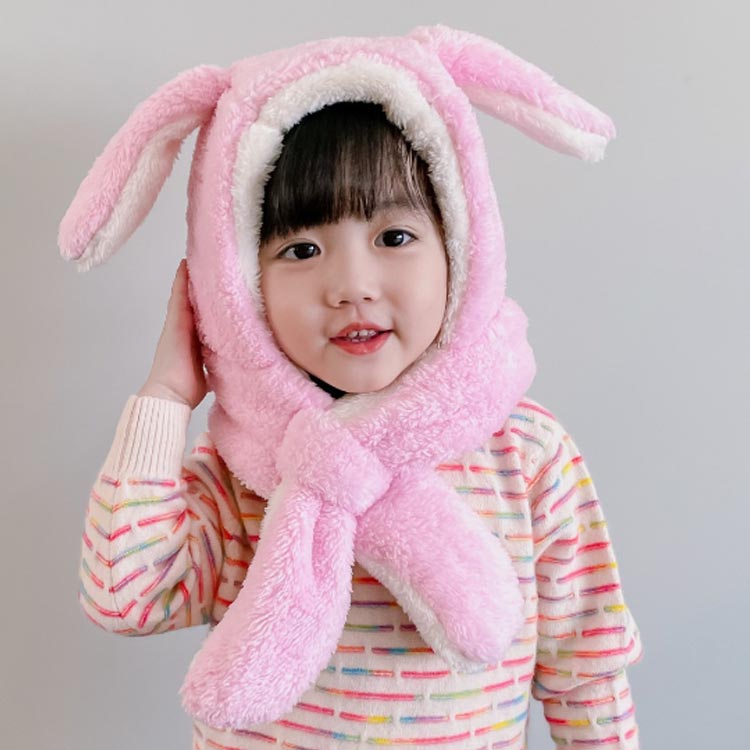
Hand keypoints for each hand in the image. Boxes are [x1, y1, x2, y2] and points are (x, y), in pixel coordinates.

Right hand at [137, 259, 208, 409]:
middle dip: (199, 282)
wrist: (169, 395)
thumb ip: (219, 360)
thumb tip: (237, 364)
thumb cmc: (186, 387)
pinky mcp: (175, 323)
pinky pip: (179, 297)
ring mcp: (177, 324)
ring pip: (187, 295)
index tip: (216, 281)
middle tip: (207, 260)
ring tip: (198, 256)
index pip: (202, 312)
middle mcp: (184, 328)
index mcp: (193, 338)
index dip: (207, 297)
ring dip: (191, 277)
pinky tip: (186, 265)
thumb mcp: (210, 368)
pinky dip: (182, 281)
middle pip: (194, 300)